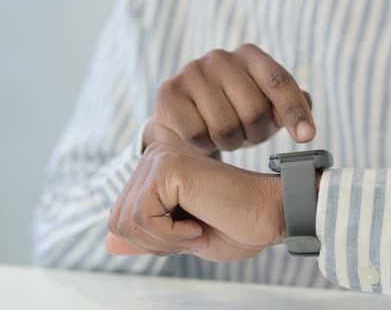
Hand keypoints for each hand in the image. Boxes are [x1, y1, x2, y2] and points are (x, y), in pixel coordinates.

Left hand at [106, 142, 285, 261]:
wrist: (273, 214)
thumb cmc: (239, 225)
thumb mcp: (183, 238)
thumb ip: (147, 237)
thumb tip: (109, 243)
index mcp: (159, 171)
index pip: (123, 217)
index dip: (155, 241)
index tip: (194, 231)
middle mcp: (155, 157)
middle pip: (118, 220)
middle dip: (156, 243)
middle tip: (196, 233)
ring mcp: (160, 159)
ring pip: (126, 221)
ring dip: (165, 240)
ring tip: (198, 229)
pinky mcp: (168, 167)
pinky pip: (143, 216)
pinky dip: (171, 234)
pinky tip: (199, 224)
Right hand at [144, 43, 314, 154]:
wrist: (184, 122)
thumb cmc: (234, 112)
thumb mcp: (266, 107)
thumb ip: (290, 103)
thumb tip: (307, 103)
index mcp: (251, 56)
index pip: (279, 82)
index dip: (295, 112)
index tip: (307, 138)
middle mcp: (220, 58)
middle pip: (254, 111)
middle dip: (256, 134)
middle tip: (248, 135)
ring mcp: (191, 72)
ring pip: (225, 127)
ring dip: (230, 142)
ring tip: (225, 136)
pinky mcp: (168, 93)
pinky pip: (197, 134)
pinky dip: (204, 145)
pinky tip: (202, 137)